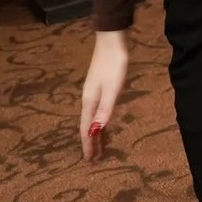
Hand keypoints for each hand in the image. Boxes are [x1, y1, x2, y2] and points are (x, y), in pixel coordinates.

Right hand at [78, 29, 128, 160]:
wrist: (111, 41)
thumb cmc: (113, 65)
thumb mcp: (113, 88)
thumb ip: (105, 109)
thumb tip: (96, 131)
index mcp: (90, 102)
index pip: (87, 129)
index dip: (88, 145)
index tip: (90, 161)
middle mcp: (88, 99)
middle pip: (88, 125)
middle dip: (91, 142)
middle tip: (95, 159)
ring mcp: (93, 92)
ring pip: (92, 118)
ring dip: (94, 133)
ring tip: (98, 146)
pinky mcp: (99, 87)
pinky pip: (96, 111)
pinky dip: (98, 121)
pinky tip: (102, 123)